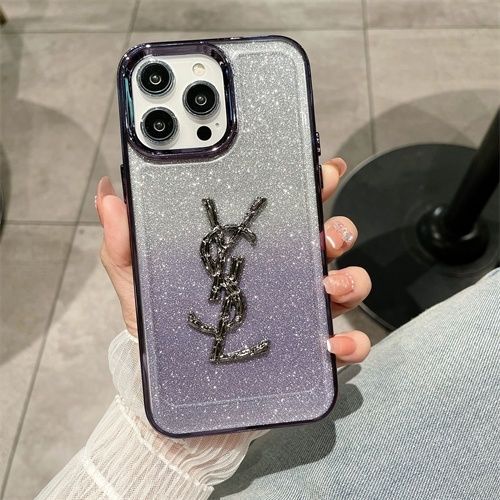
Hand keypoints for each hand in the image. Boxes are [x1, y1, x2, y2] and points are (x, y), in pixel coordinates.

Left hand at [96, 157, 370, 365]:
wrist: (177, 385)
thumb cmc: (164, 329)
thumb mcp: (140, 282)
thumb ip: (126, 243)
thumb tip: (110, 194)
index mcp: (252, 251)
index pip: (286, 210)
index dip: (309, 185)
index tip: (320, 170)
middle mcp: (284, 275)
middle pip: (326, 240)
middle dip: (338, 226)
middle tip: (325, 231)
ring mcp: (300, 311)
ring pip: (347, 283)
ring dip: (350, 279)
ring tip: (327, 287)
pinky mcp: (307, 349)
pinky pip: (346, 343)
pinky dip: (351, 342)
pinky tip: (333, 344)